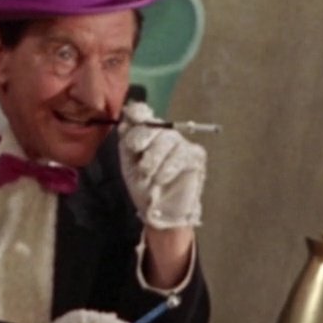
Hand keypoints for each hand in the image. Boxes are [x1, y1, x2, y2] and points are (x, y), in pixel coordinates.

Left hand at [119, 101, 205, 229]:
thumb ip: (127, 140)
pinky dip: (168, 168)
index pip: (141, 112)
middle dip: (142, 142)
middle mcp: (163, 132)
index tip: (133, 119)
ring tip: (150, 177)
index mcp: (144, 131)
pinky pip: (181, 154)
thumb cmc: (143, 187)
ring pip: (168, 139)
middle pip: (154, 125)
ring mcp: (181, 142)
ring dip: (154, 161)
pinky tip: (162, 179)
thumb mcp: (128, 163)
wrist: (160, 210)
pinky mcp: (195, 154)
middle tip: (140, 165)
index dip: (137, 113)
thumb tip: (126, 120)